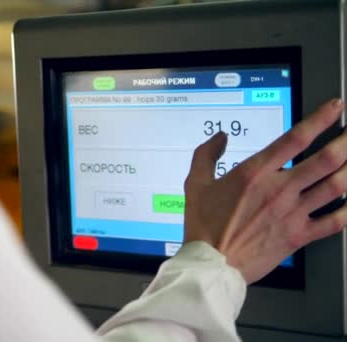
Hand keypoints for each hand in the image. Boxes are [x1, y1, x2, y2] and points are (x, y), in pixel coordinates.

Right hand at [184, 98, 345, 283]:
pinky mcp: (298, 236)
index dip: (321, 119)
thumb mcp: (196, 184)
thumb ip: (206, 155)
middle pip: (325, 159)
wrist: (212, 264)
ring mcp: (292, 213)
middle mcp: (279, 189)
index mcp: (255, 173)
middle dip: (346, 142)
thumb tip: (219, 138)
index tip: (336, 108)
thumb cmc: (204, 226)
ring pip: (335, 186)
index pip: (296, 138)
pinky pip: (334, 222)